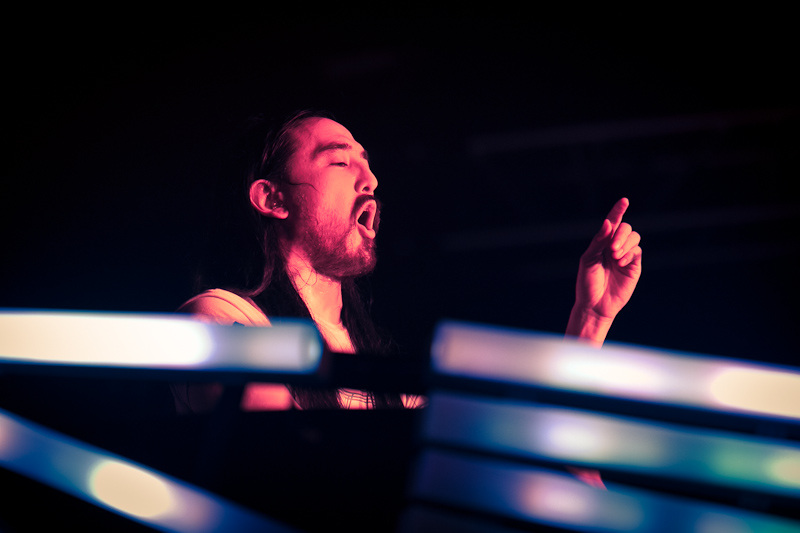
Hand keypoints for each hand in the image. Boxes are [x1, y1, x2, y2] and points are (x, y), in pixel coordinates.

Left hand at [566, 198, 641, 344]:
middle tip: (611, 249)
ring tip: (615, 256)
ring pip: (634, 238)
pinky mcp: (634, 266)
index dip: (618, 211)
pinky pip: (637, 252)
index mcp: (602, 243)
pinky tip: (620, 262)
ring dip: (625, 243)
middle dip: (620, 235)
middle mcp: (615, 247)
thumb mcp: (588, 260)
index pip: (612, 223)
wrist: (595, 304)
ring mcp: (626, 256)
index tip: (624, 200)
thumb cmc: (587, 282)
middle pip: (626, 228)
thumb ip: (598, 242)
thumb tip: (608, 223)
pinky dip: (629, 254)